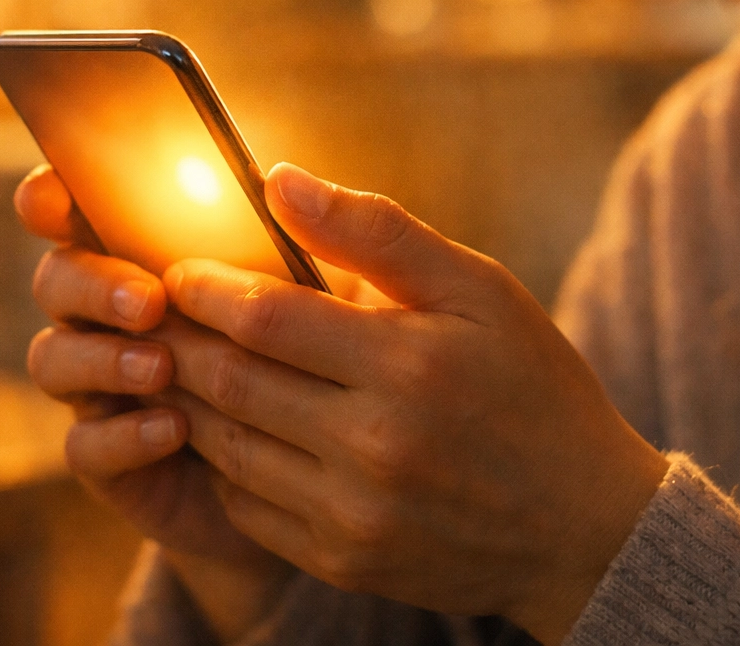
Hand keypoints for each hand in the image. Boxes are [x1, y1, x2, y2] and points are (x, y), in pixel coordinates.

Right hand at [15, 165, 292, 639]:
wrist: (330, 473)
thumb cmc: (327, 356)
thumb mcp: (331, 290)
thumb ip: (309, 233)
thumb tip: (280, 180)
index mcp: (150, 252)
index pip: (76, 209)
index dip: (50, 198)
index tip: (52, 199)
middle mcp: (112, 313)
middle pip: (56, 279)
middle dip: (91, 283)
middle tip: (151, 301)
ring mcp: (103, 386)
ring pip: (52, 358)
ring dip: (101, 357)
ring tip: (163, 367)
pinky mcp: (112, 460)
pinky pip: (83, 445)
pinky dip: (121, 435)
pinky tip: (174, 430)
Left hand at [148, 163, 667, 645]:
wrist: (585, 526)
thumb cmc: (531, 386)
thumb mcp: (479, 289)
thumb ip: (376, 231)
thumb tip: (280, 178)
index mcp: (408, 366)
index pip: (264, 316)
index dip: (204, 286)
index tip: (180, 269)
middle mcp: (374, 447)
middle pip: (231, 382)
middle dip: (178, 340)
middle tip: (154, 312)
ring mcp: (355, 514)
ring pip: (226, 446)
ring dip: (187, 400)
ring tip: (174, 362)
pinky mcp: (344, 561)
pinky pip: (247, 507)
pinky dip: (221, 462)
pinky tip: (223, 427)